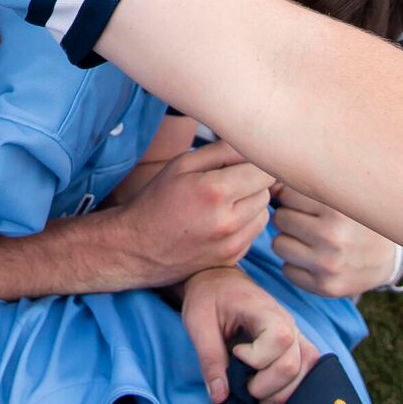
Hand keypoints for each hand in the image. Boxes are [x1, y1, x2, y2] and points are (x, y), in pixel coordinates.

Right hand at [114, 140, 273, 287]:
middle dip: (252, 183)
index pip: (263, 170)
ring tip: (224, 202)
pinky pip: (254, 233)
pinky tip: (221, 221)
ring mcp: (231, 244)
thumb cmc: (157, 200)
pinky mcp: (232, 259)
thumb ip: (221, 151)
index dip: (253, 163)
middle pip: (266, 191)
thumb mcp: (181, 165)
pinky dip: (245, 224)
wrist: (136, 248)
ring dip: (251, 204)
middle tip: (227, 181)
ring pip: (264, 213)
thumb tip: (254, 144)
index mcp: (215, 191)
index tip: (240, 162)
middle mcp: (228, 221)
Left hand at [178, 266, 314, 403]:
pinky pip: (308, 370)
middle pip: (291, 365)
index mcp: (265, 310)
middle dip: (265, 386)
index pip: (278, 341)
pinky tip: (272, 393)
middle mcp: (288, 322)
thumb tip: (220, 397)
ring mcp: (296, 334)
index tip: (234, 352)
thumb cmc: (208, 297)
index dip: (254, 358)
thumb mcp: (198, 324)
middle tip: (242, 385)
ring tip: (257, 394)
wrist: (219, 281)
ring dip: (280, 393)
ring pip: (306, 371)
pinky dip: (292, 388)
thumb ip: (210, 359)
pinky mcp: (296, 345)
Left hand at [264, 189, 402, 299]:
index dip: (293, 197)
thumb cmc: (356, 219)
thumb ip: (306, 186)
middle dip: (290, 218)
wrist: (389, 258)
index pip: (286, 193)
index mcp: (337, 208)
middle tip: (310, 222)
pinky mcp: (326, 287)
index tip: (308, 202)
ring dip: (290, 241)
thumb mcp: (339, 196)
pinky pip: (287, 270)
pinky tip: (316, 259)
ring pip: (278, 244)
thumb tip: (269, 187)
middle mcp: (333, 236)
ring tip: (312, 240)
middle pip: (280, 219)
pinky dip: (296, 264)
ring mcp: (329, 264)